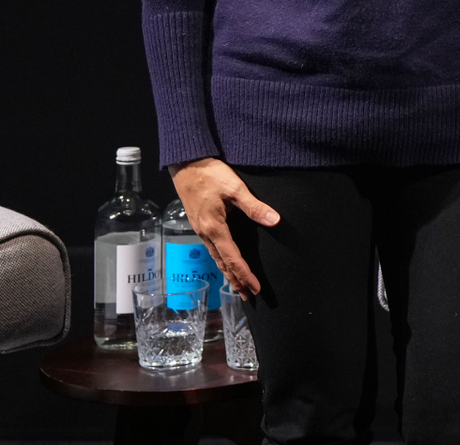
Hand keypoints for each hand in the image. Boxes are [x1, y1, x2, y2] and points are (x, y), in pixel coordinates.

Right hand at [169, 158, 277, 297]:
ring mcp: (200, 229)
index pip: (233, 258)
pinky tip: (224, 260)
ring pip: (216, 257)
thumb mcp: (235, 188)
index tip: (256, 288)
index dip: (245, 274)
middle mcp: (206, 233)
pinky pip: (212, 248)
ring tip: (237, 286)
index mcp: (215, 228)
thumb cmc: (209, 174)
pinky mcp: (199, 222)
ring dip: (228, 272)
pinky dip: (221, 259)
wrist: (185, 163)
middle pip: (223, 263)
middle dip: (235, 280)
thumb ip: (254, 206)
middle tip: (248, 296)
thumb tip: (274, 221)